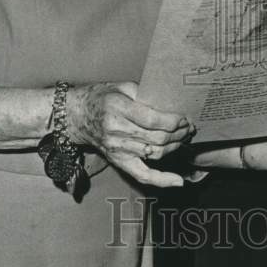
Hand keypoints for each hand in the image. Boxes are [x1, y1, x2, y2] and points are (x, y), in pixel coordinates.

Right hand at [66, 81, 192, 187]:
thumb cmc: (101, 97)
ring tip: (185, 139)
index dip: (173, 121)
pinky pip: (142, 175)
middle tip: (189, 127)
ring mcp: (117, 149)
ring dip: (175, 147)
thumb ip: (144, 93)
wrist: (76, 115)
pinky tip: (178, 180)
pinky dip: (162, 180)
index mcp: (117, 109)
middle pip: (156, 138)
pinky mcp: (118, 161)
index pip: (152, 120)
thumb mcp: (121, 86)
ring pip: (155, 154)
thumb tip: (171, 103)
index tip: (185, 118)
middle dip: (179, 134)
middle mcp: (116, 131)